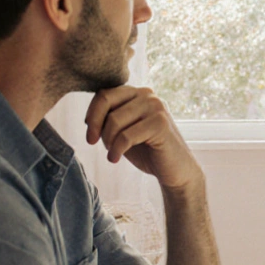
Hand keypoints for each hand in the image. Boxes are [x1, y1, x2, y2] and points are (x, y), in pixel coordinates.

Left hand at [84, 86, 200, 190]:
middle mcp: (148, 95)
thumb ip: (111, 119)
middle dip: (95, 124)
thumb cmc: (148, 152)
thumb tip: (89, 118)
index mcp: (138, 94)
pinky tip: (115, 159)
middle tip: (92, 142)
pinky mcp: (160, 124)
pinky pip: (126, 136)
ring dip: (107, 140)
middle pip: (106, 101)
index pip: (104, 93)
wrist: (175, 171)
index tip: (90, 135)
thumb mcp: (125, 131)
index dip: (92, 114)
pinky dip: (116, 150)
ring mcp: (156, 107)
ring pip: (114, 119)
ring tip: (113, 154)